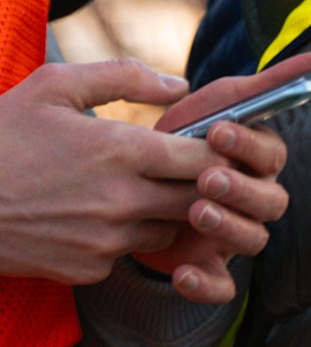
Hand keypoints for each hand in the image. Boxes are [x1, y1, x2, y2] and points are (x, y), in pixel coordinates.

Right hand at [0, 59, 209, 282]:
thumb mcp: (53, 86)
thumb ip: (125, 76)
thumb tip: (181, 85)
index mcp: (122, 151)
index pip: (208, 158)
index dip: (221, 150)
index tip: (215, 142)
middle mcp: (122, 201)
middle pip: (201, 200)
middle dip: (206, 185)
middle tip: (192, 168)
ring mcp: (105, 241)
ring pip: (170, 230)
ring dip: (169, 212)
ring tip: (145, 189)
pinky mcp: (85, 270)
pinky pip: (128, 254)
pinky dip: (128, 237)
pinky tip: (103, 215)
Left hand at [136, 51, 310, 302]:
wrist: (132, 185)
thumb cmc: (187, 138)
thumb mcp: (222, 102)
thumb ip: (274, 81)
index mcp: (260, 162)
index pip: (273, 156)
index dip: (249, 146)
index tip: (216, 132)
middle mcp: (255, 199)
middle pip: (271, 202)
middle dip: (241, 190)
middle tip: (205, 179)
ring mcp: (234, 235)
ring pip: (255, 240)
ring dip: (228, 227)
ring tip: (194, 212)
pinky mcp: (210, 267)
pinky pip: (223, 286)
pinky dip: (206, 284)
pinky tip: (182, 272)